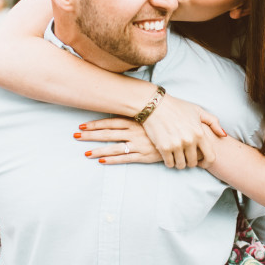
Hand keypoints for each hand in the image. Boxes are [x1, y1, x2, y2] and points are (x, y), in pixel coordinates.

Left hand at [75, 118, 215, 167]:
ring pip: (114, 146)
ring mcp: (139, 144)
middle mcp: (136, 131)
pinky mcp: (145, 155)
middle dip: (91, 134)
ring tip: (84, 152)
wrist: (189, 135)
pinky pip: (126, 158)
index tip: (82, 124)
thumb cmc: (174, 121)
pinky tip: (101, 161)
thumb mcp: (159, 112)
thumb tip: (132, 102)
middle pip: (108, 133)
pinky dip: (113, 159)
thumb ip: (146, 110)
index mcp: (137, 120)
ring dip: (98, 149)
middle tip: (75, 135)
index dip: (96, 123)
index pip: (112, 121)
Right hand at [140, 95, 224, 169]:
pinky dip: (169, 162)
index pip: (210, 157)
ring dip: (179, 163)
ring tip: (177, 157)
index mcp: (200, 133)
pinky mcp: (164, 147)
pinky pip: (169, 163)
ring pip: (181, 165)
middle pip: (193, 163)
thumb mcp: (197, 111)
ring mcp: (176, 145)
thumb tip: (223, 135)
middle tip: (186, 157)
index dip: (206, 163)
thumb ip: (213, 122)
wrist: (155, 105)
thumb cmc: (177, 107)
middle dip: (190, 162)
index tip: (201, 163)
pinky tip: (168, 156)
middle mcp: (189, 140)